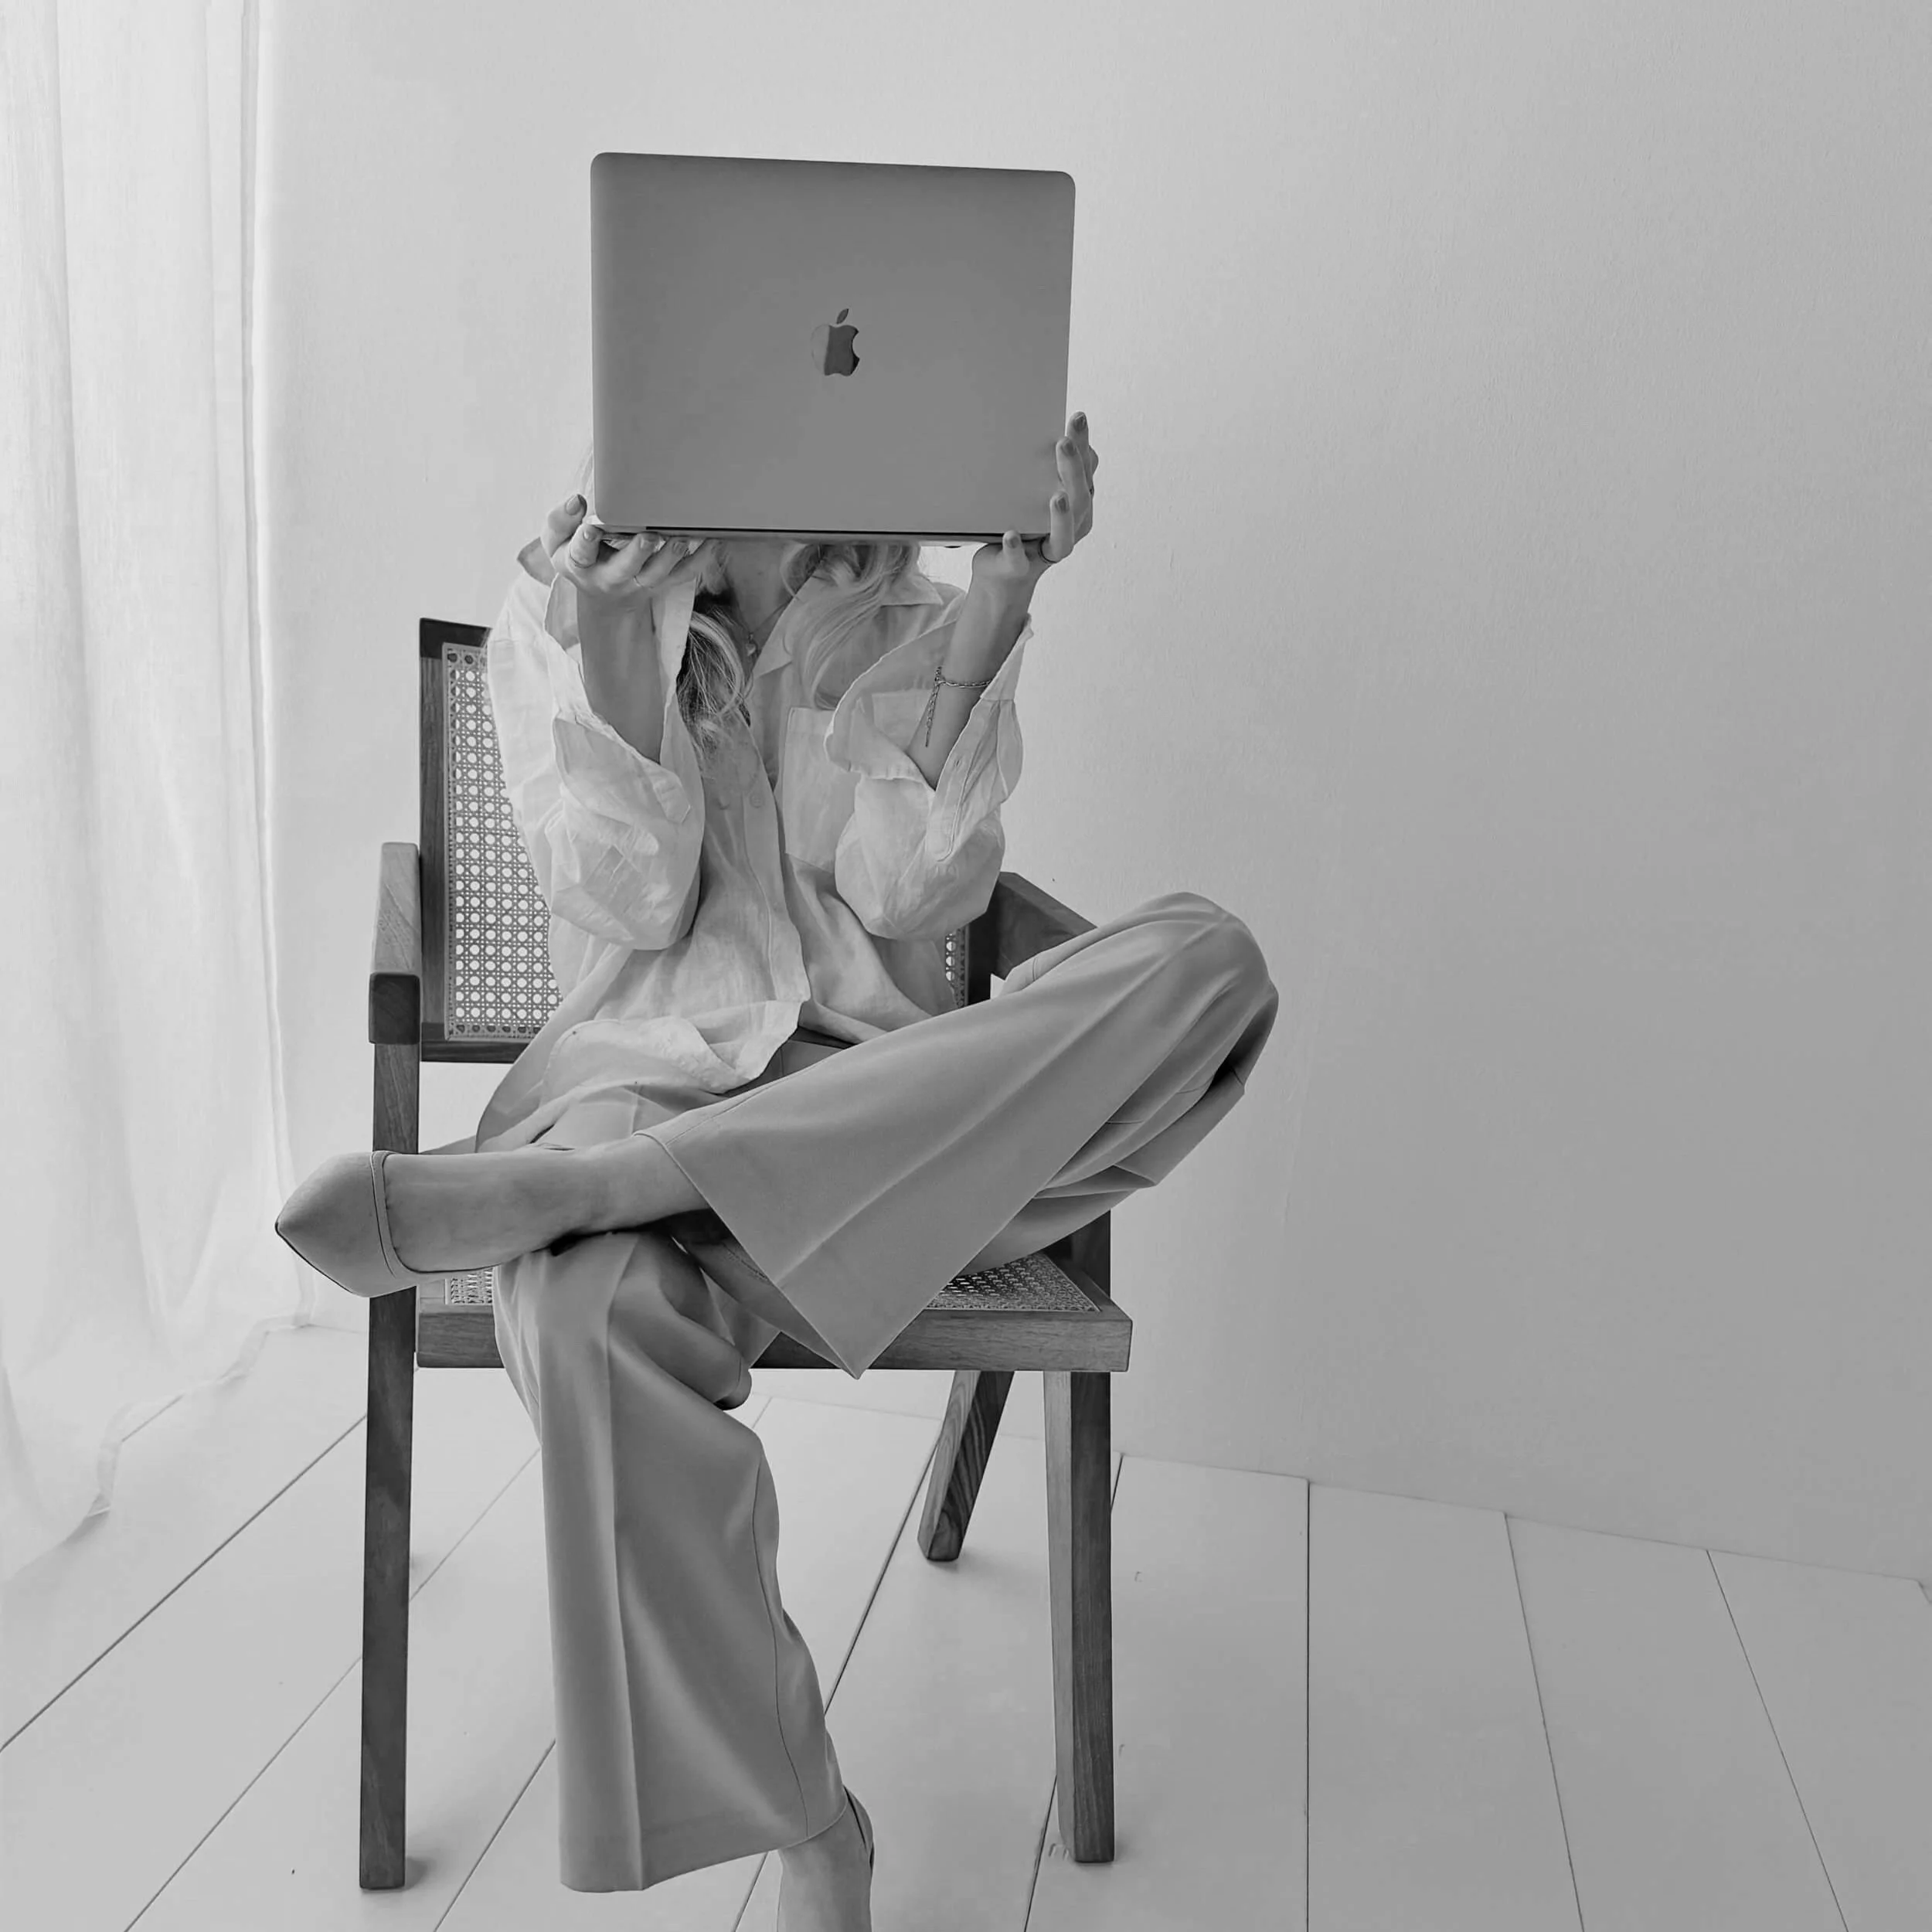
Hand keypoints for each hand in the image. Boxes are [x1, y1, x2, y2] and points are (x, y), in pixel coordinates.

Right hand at [543, 495, 716, 620]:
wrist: (604, 595)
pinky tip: (713, 540)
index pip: (581, 555)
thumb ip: (559, 521)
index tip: (590, 530)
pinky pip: (684, 574)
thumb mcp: (557, 543)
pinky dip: (701, 559)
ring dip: (671, 556)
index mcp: (581, 565)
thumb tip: (577, 500)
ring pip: (658, 574)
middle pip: (625, 569)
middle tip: (648, 536)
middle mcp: (612, 578)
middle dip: (637, 553)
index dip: (585, 542)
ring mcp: (640, 582)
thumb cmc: (580, 557)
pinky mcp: (663, 583)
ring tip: (681, 537)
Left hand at [969, 411, 1098, 603]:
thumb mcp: (1033, 493)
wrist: (1000, 573)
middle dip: (1073, 471)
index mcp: (1077, 507)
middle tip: (1063, 442)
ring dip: (1062, 516)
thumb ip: (1046, 470)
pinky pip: (1019, 561)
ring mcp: (1045, 551)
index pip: (1086, 474)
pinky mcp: (1020, 569)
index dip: (1084, 447)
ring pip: (1063, 537)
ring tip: (1057, 496)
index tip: (1077, 418)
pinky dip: (1015, 549)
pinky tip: (1010, 534)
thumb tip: (1058, 432)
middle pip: (1081, 500)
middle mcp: (1070, 530)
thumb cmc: (1020, 524)